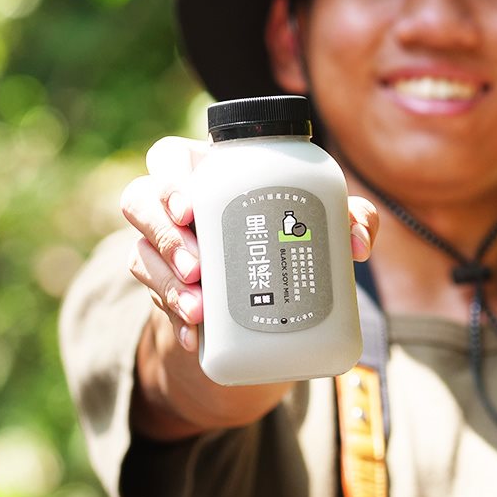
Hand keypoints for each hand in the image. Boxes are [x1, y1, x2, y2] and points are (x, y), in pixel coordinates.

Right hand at [119, 134, 378, 437]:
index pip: (169, 159)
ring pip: (139, 253)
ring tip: (197, 308)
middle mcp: (174, 205)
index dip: (170, 179)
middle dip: (162, 234)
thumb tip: (357, 243)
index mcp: (207, 171)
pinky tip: (193, 338)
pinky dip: (173, 321)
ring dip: (164, 281)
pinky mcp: (164, 289)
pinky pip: (153, 300)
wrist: (268, 295)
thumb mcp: (323, 222)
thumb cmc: (293, 232)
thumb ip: (350, 219)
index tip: (191, 208)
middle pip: (139, 202)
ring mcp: (162, 249)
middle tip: (196, 266)